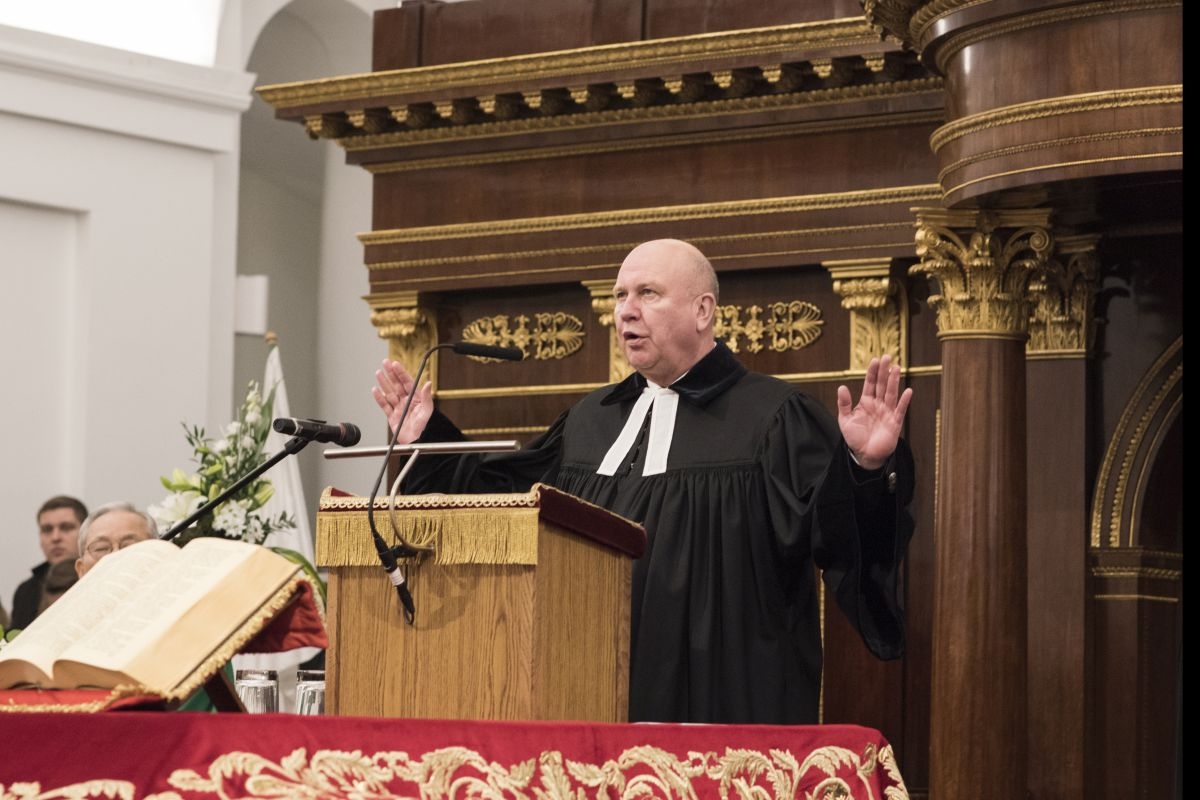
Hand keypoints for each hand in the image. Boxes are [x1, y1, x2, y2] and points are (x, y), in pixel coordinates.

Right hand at [372, 359, 433, 443]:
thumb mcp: (428, 411)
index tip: (395, 364)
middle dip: (391, 373)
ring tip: (378, 373)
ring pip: (389, 393)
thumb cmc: (427, 427)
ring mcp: (399, 409)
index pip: (407, 382)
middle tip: (385, 362)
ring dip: (384, 383)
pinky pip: (384, 406)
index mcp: (416, 398)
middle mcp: (407, 401)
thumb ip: (427, 397)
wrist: (419, 442)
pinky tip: (375, 390)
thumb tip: (428, 383)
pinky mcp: (392, 417)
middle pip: (397, 384)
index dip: (401, 372)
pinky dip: (379, 398)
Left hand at [836, 354, 912, 470]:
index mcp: (866, 402)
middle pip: (881, 385)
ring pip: (891, 393)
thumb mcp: (845, 420)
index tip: (875, 360)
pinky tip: (908, 391)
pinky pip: (900, 410)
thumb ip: (843, 404)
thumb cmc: (855, 438)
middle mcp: (878, 404)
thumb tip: (841, 387)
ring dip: (894, 381)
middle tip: (887, 357)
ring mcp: (887, 412)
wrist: (865, 455)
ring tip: (896, 368)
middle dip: (884, 371)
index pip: (870, 384)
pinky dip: (904, 401)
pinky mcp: (894, 422)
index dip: (872, 372)